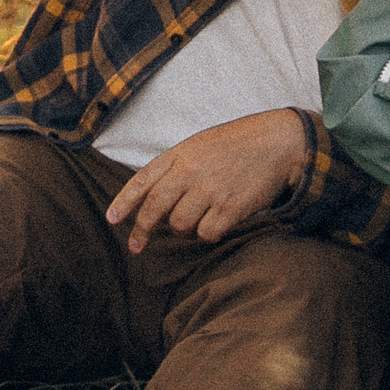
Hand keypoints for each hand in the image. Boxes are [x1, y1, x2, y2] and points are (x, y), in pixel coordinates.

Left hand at [103, 110, 309, 252]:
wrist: (277, 144)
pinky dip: (209, 232)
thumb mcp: (200, 146)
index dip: (124, 202)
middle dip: (142, 230)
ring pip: (179, 225)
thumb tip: (156, 202)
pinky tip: (219, 220)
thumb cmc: (238, 144)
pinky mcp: (229, 208)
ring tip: (198, 217)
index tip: (111, 220)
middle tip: (136, 246)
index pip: (143, 180)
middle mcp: (190, 172)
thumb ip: (177, 168)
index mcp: (180, 154)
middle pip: (154, 209)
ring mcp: (209, 190)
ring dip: (184, 229)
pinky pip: (206, 234)